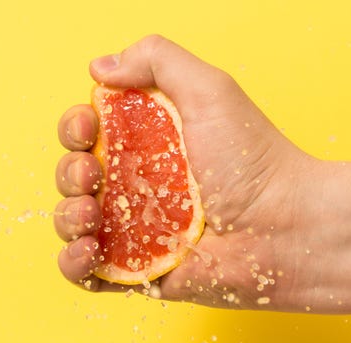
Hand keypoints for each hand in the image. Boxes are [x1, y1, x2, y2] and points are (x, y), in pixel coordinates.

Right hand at [54, 35, 319, 309]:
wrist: (284, 227)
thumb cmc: (252, 161)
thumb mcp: (209, 90)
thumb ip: (156, 60)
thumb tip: (100, 67)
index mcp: (149, 145)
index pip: (91, 134)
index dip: (76, 128)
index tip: (88, 128)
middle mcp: (141, 187)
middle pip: (76, 178)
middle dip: (70, 172)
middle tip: (94, 173)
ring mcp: (139, 231)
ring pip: (75, 224)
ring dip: (66, 216)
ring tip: (91, 213)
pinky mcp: (144, 272)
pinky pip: (89, 273)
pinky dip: (74, 263)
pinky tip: (89, 249)